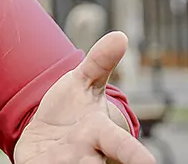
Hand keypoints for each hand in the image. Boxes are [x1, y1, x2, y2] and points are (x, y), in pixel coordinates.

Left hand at [13, 32, 155, 163]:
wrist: (46, 133)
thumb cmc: (72, 109)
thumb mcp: (82, 82)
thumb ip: (99, 62)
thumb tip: (120, 36)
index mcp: (100, 133)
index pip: (121, 145)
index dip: (135, 156)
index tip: (149, 163)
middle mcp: (86, 155)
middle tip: (99, 162)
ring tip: (61, 159)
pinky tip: (38, 163)